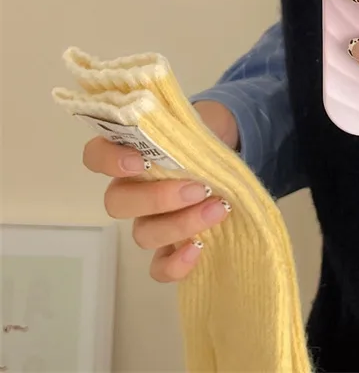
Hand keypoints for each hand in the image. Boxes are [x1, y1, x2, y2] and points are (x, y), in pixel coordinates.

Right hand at [83, 100, 237, 281]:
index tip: (142, 160)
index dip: (110, 160)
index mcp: (129, 156)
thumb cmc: (203, 141)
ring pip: (143, 235)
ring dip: (181, 225)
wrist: (226, 161)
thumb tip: (198, 131)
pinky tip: (199, 248)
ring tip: (218, 208)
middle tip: (197, 189)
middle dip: (157, 198)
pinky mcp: (168, 249)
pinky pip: (159, 267)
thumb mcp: (195, 126)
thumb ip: (186, 130)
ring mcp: (147, 222)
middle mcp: (130, 192)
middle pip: (118, 204)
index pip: (96, 156)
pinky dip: (175, 264)